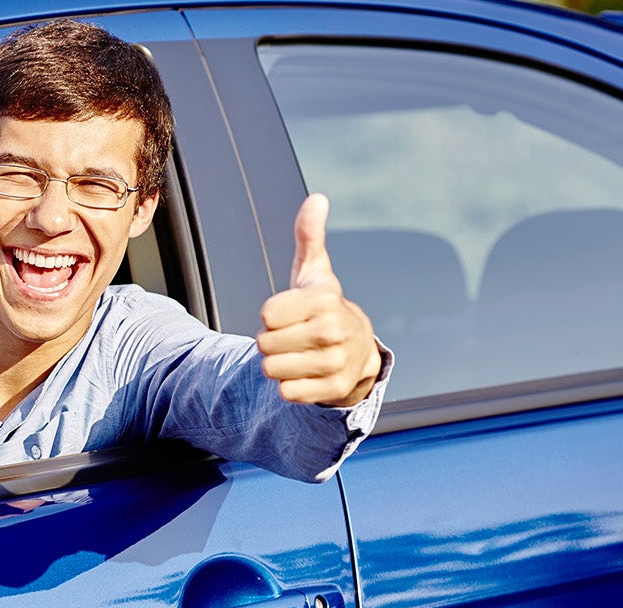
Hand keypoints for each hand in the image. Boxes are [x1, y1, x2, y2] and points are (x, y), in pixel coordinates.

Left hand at [256, 194, 380, 406]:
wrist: (358, 352)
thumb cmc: (324, 307)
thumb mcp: (315, 271)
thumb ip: (309, 235)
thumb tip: (317, 199)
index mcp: (324, 300)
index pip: (266, 314)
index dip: (270, 315)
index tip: (290, 313)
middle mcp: (332, 331)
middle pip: (264, 343)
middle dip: (271, 341)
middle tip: (293, 335)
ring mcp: (335, 362)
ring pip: (271, 369)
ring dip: (277, 364)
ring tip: (298, 354)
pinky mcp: (333, 389)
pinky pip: (286, 393)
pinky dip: (288, 386)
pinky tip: (306, 373)